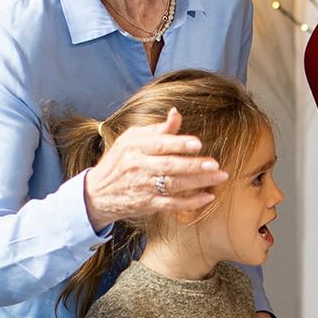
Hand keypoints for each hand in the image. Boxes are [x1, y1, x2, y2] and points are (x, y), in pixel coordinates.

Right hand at [82, 108, 225, 231]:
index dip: (178, 144)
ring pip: (173, 184)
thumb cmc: (120, 161)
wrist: (98, 193)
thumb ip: (157, 130)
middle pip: (169, 165)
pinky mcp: (147, 205)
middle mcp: (138, 166)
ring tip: (219, 177)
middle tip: (214, 164)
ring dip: (197, 182)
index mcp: (134, 146)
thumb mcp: (132, 140)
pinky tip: (207, 197)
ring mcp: (143, 187)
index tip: (198, 143)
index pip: (159, 144)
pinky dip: (191, 203)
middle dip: (193, 165)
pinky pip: (172, 204)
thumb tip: (176, 113)